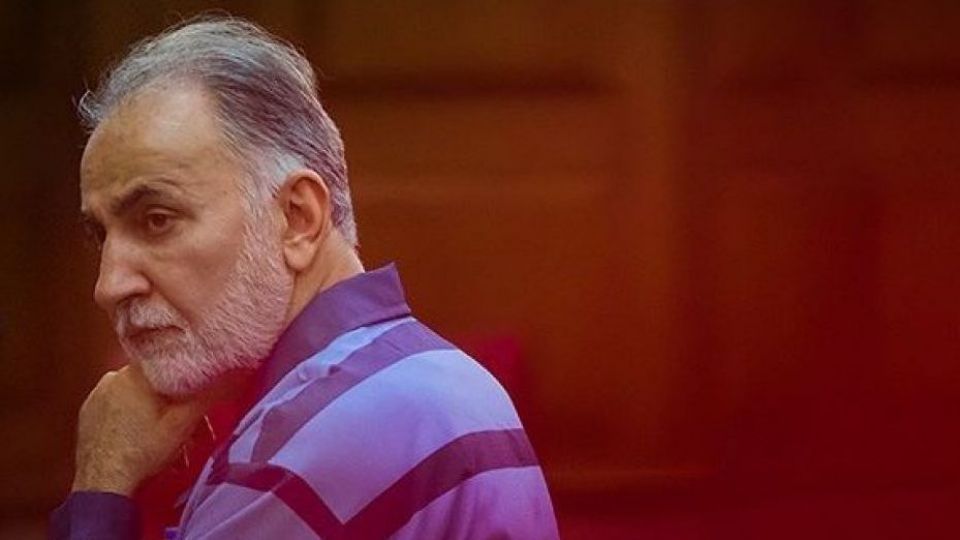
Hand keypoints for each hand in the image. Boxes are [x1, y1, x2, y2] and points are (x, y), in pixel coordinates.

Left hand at [71, 364, 210, 495]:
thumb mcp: (183, 424)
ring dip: (145, 402)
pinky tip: (134, 433)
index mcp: (136, 373)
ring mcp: (96, 394)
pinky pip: (113, 403)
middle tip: (179, 416)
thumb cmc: (143, 451)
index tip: (193, 385)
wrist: (104, 482)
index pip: (166, 358)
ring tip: (157, 428)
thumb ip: (206, 396)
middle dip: (166, 393)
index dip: (183, 372)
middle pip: (150, 377)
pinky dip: (126, 413)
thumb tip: (229, 378)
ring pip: (131, 390)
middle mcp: (113, 377)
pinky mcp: (87, 411)